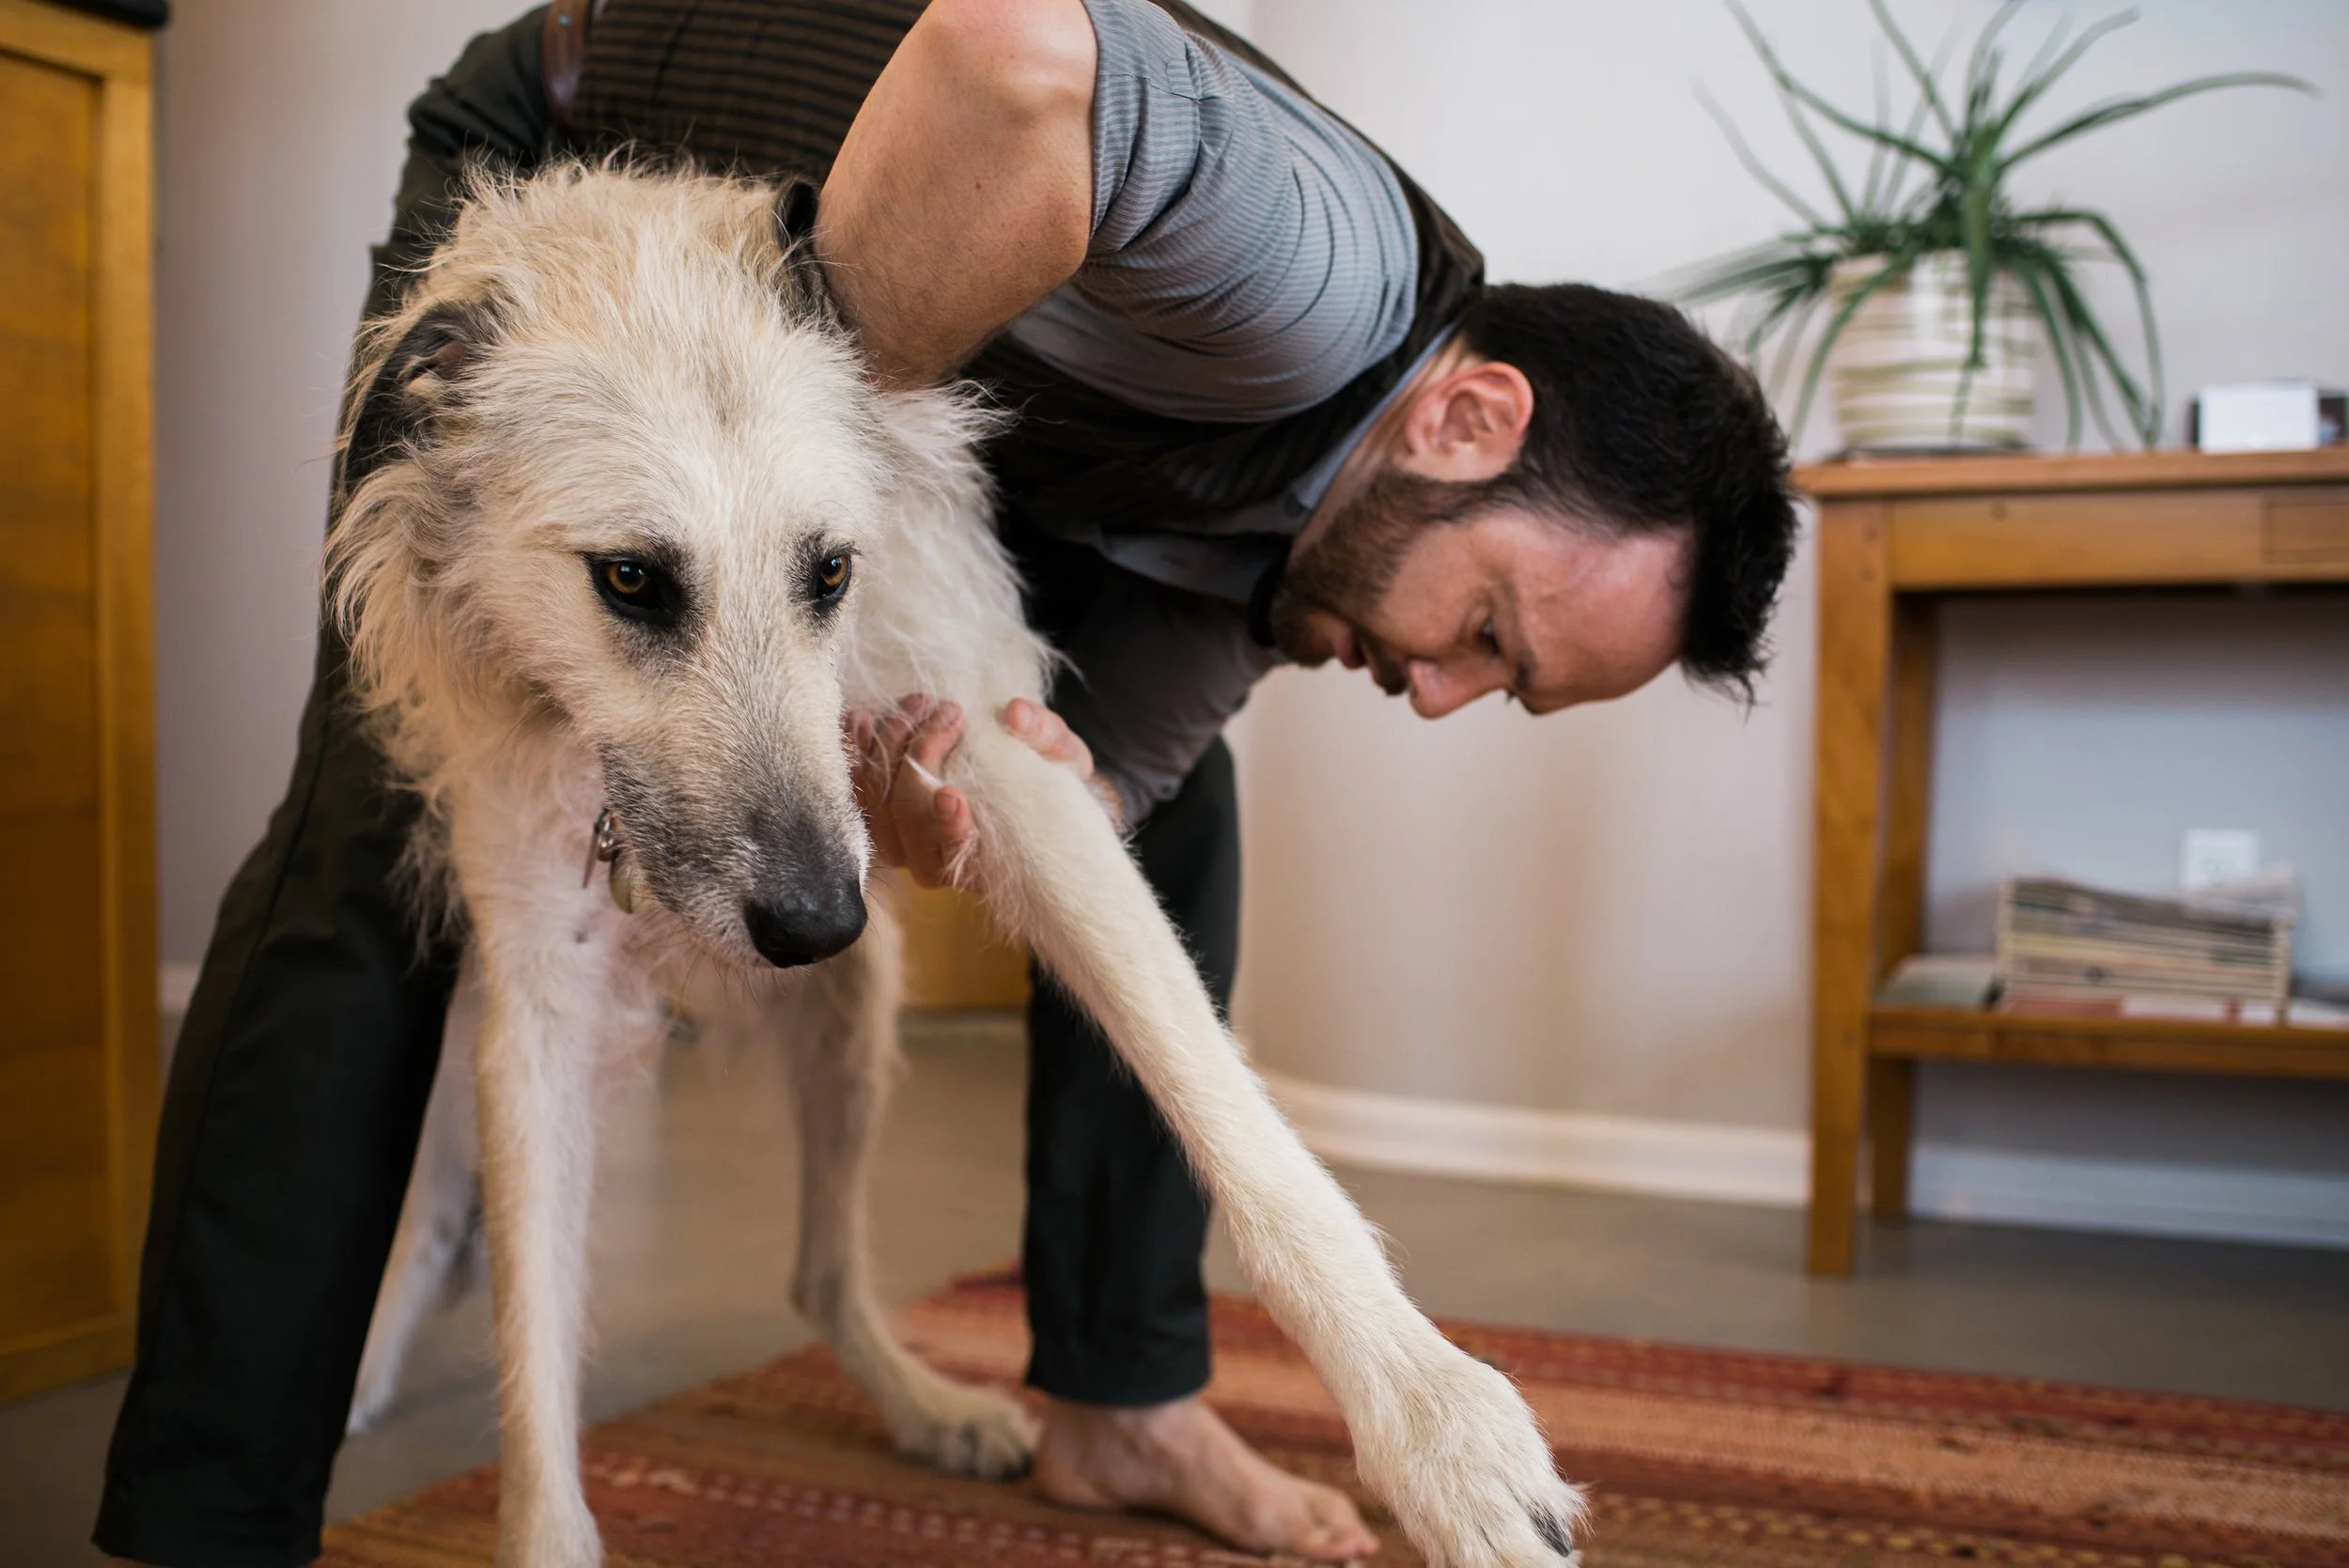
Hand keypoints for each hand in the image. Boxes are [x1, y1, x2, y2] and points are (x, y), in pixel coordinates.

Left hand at [848, 695, 1115, 887]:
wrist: (1021, 785)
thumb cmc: (1048, 781)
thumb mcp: (1065, 761)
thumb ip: (1048, 739)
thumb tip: (1017, 714)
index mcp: (983, 863)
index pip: (953, 857)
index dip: (948, 831)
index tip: (953, 795)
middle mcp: (934, 859)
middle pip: (907, 819)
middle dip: (922, 757)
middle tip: (950, 713)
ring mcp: (900, 838)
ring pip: (877, 801)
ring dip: (890, 746)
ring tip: (919, 703)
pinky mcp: (880, 811)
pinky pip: (854, 788)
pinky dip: (856, 751)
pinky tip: (864, 718)